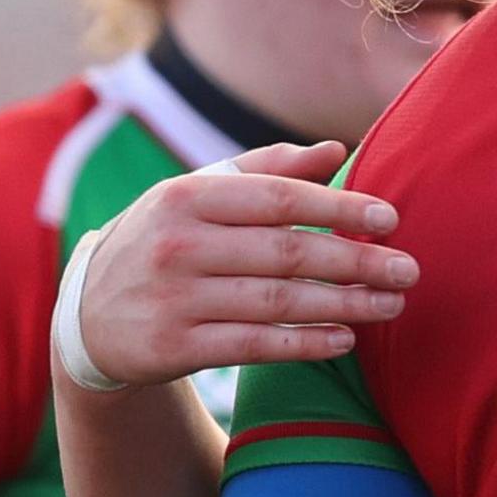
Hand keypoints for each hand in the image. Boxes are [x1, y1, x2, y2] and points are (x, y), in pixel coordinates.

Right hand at [74, 140, 419, 385]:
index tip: (390, 218)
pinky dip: (304, 343)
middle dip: (357, 262)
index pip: (278, 198)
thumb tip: (336, 149)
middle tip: (409, 270)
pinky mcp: (172, 348)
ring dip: (344, 305)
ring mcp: (173, 298)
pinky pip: (253, 346)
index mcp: (187, 196)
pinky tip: (345, 339)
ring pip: (277, 303)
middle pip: (287, 252)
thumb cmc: (164, 241)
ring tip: (391, 306)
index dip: (339, 207)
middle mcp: (177, 245)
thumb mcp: (199, 195)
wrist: (88, 316)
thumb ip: (267, 169)